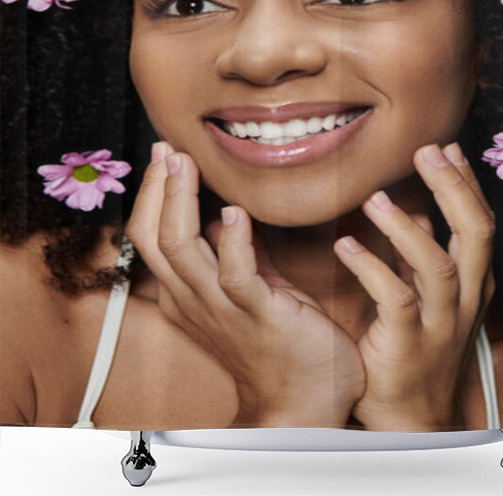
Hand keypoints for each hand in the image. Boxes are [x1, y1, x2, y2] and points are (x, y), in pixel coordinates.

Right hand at [125, 141, 364, 427]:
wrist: (304, 401)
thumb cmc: (281, 342)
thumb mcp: (256, 289)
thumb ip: (241, 254)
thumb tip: (231, 216)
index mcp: (188, 293)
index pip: (152, 236)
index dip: (153, 194)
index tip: (166, 156)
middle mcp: (194, 299)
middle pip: (154, 238)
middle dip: (157, 188)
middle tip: (167, 149)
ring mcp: (222, 308)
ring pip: (181, 248)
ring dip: (180, 201)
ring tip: (184, 163)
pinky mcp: (259, 314)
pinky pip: (235, 275)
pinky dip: (233, 241)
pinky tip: (236, 212)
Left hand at [333, 142, 495, 430]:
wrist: (409, 420)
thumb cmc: (417, 349)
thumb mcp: (430, 300)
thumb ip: (425, 256)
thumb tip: (422, 213)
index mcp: (472, 285)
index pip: (480, 224)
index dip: (467, 184)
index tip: (448, 147)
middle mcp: (464, 302)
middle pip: (475, 236)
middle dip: (455, 189)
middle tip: (429, 151)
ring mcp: (439, 326)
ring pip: (438, 267)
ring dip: (407, 228)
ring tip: (375, 197)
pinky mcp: (407, 348)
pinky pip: (394, 301)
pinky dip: (372, 268)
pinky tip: (345, 245)